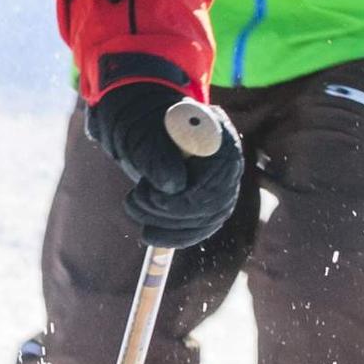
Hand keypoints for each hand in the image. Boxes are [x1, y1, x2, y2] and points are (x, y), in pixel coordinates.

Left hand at [87, 78, 244, 246]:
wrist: (149, 131)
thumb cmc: (148, 126)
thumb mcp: (146, 133)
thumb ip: (158, 154)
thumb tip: (173, 185)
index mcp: (220, 139)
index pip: (216, 179)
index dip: (185, 197)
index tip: (153, 198)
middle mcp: (229, 165)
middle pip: (213, 205)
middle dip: (170, 212)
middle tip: (134, 201)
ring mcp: (222, 186)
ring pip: (205, 221)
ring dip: (166, 225)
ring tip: (134, 207)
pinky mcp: (210, 204)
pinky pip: (199, 229)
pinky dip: (174, 236)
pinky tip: (149, 233)